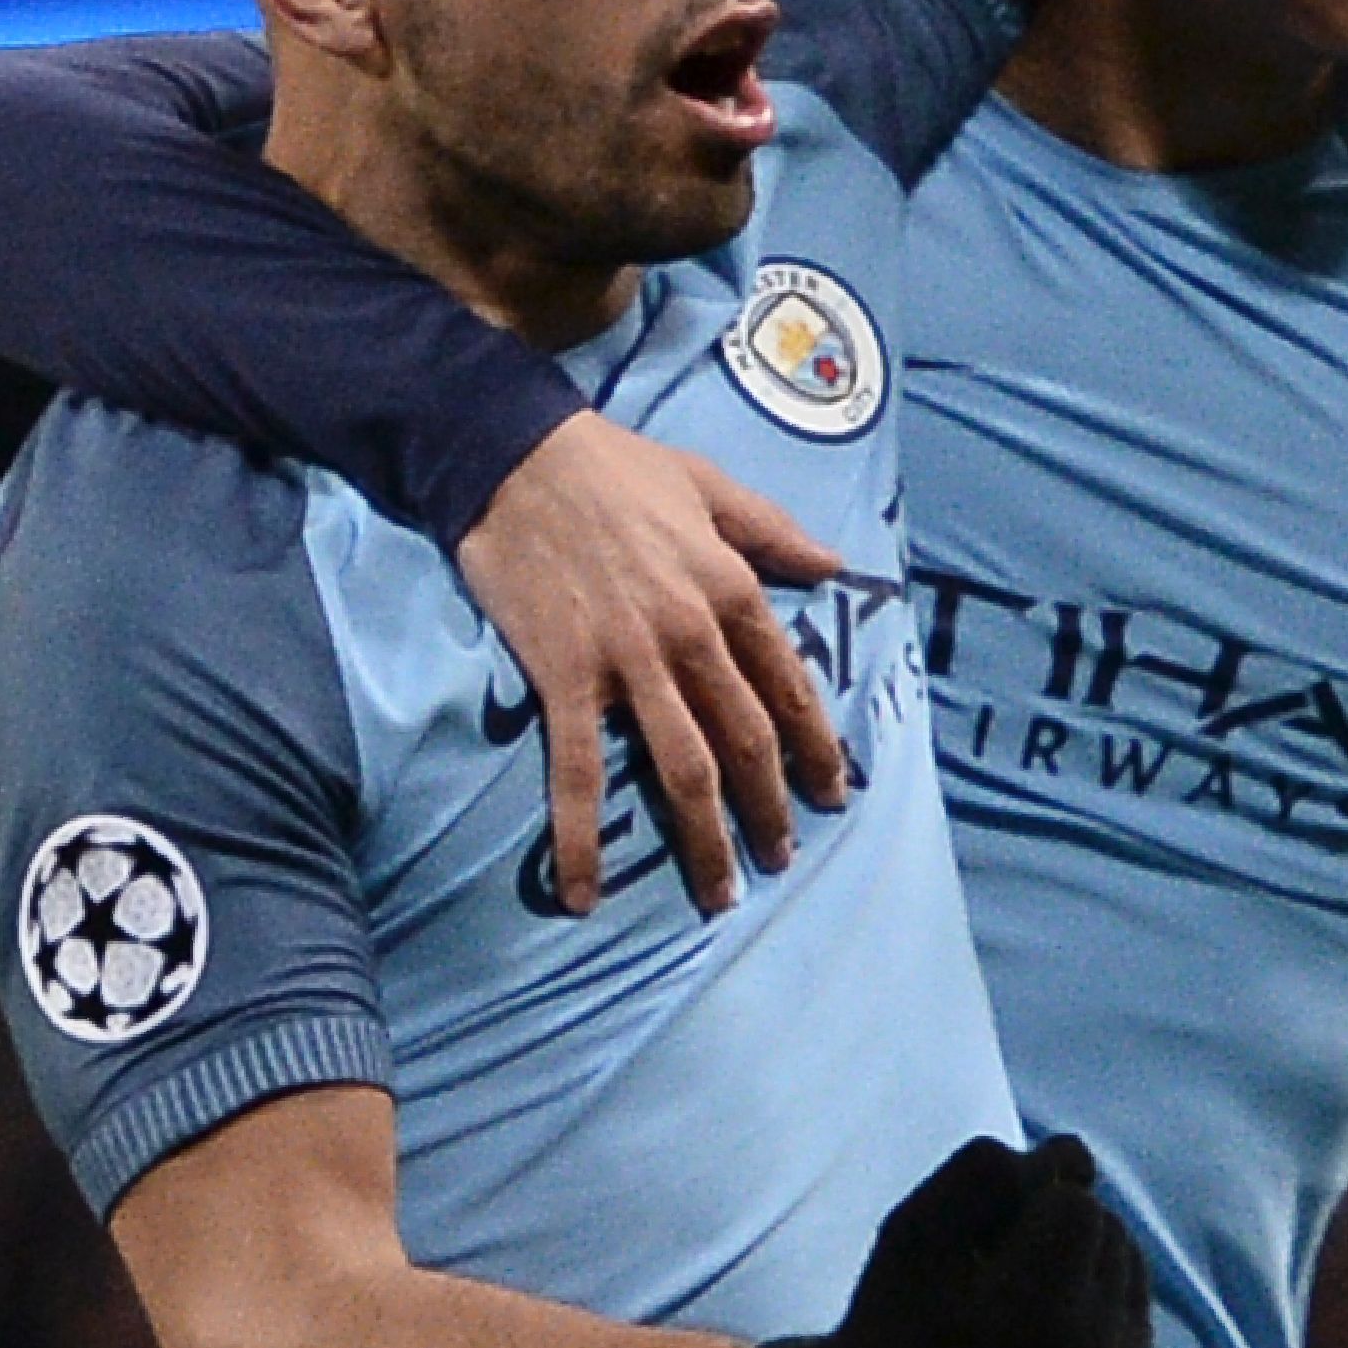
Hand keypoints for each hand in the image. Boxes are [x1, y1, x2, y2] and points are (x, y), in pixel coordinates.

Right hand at [459, 415, 852, 917]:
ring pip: (682, 769)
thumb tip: (834, 566)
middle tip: (782, 857)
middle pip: (745, 742)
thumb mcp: (709, 483)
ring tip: (720, 892)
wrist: (513, 455)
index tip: (833, 792)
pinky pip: (578, 773)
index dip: (816, 747)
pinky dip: (581, 839)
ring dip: (705, 840)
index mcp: (730, 589)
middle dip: (770, 808)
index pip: (788, 687)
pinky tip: (583, 892)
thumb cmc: (613, 466)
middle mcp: (691, 635)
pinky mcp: (564, 678)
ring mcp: (628, 663)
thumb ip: (774, 531)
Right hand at [744, 1134, 1153, 1347]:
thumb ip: (994, 1170)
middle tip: (992, 1280)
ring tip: (1018, 1302)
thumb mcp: (916, 1224)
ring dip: (1080, 1259)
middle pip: (1108, 1225)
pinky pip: (1133, 1299)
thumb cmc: (898, 1317)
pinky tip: (1046, 1327)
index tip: (978, 1250)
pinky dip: (1095, 1297)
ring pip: (1128, 1256)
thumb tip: (1079, 1156)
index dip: (1024, 1206)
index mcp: (1034, 1322)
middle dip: (1056, 1232)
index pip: (1076, 1200)